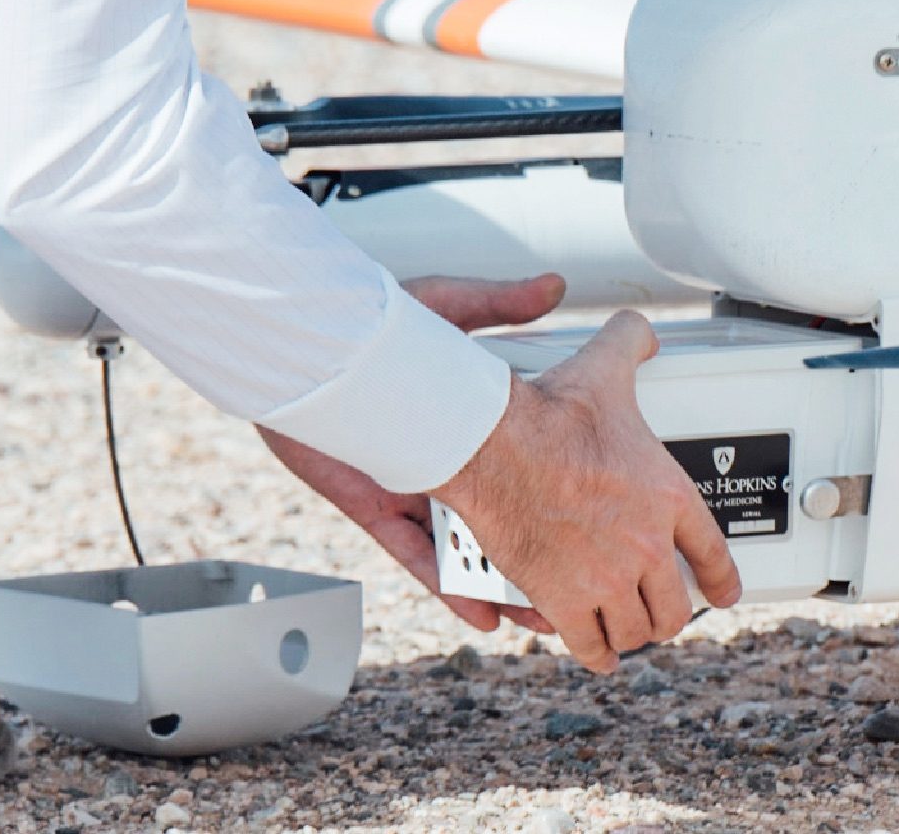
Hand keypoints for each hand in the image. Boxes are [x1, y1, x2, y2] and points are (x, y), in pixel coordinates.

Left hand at [258, 273, 566, 634]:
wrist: (300, 342)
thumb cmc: (369, 317)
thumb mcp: (448, 304)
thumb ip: (499, 302)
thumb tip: (550, 287)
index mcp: (468, 414)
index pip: (524, 459)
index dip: (559, 488)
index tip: (597, 513)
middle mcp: (445, 454)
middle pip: (502, 515)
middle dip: (540, 553)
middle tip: (580, 581)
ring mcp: (410, 483)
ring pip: (465, 548)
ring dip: (502, 582)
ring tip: (540, 612)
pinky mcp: (373, 502)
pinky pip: (414, 554)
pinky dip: (446, 584)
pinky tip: (482, 611)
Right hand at [435, 311, 742, 674]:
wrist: (499, 445)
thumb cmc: (551, 413)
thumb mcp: (604, 370)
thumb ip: (630, 346)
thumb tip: (641, 334)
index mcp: (668, 497)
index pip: (713, 554)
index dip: (721, 581)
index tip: (722, 594)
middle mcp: (646, 544)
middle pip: (673, 605)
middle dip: (669, 615)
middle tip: (662, 614)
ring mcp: (607, 576)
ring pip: (635, 629)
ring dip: (633, 634)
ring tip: (630, 633)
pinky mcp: (562, 599)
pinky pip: (589, 643)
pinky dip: (595, 653)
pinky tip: (598, 654)